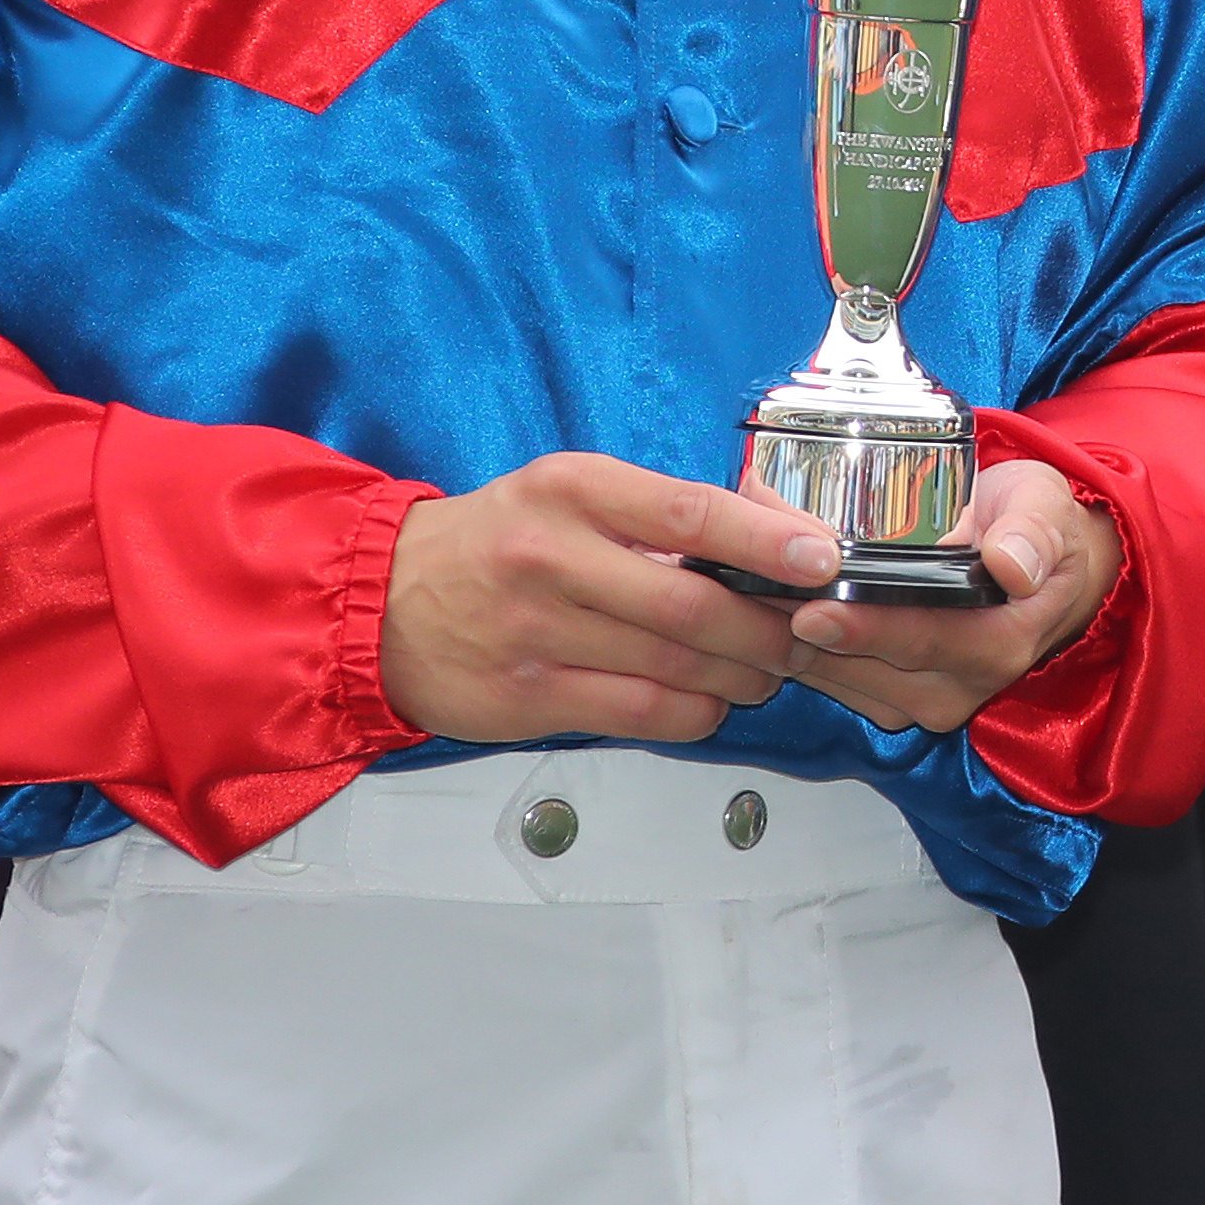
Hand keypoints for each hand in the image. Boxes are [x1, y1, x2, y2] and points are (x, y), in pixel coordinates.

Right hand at [378, 453, 835, 746]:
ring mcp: (538, 633)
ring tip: (764, 670)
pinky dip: (694, 712)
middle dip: (767, 630)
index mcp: (574, 490)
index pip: (689, 513)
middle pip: (693, 607)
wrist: (382, 600)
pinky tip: (708, 700)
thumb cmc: (497, 539)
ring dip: (741, 676)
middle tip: (801, 635)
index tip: (822, 558)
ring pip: (675, 667)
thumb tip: (769, 534)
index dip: (767, 542)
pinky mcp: (529, 697)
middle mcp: (554, 558)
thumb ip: (658, 511)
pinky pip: (640, 714)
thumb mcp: (570, 491)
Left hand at [775, 459, 1124, 738]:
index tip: (814, 610)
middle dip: (798, 625)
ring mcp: (917, 698)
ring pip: (832, 676)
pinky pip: (826, 677)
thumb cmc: (1038, 534)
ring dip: (783, 636)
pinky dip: (790, 643)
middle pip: (860, 665)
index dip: (864, 628)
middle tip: (746, 581)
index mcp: (997, 644)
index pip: (921, 643)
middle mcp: (954, 685)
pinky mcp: (886, 697)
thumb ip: (1033, 532)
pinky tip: (759, 605)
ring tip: (740, 585)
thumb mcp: (1047, 510)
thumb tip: (1012, 564)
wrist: (1042, 571)